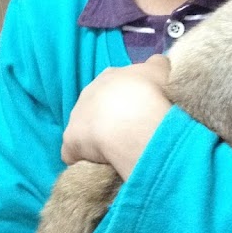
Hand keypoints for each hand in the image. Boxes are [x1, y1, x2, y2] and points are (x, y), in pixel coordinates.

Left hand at [61, 55, 170, 177]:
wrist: (135, 120)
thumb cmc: (151, 92)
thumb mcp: (161, 69)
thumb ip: (156, 65)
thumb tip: (154, 65)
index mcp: (111, 75)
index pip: (116, 85)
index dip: (128, 98)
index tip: (140, 110)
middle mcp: (89, 92)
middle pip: (98, 106)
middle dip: (111, 117)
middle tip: (131, 131)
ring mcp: (77, 116)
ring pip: (85, 129)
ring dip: (96, 139)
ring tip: (117, 151)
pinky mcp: (70, 142)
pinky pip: (74, 153)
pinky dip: (84, 160)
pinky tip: (99, 167)